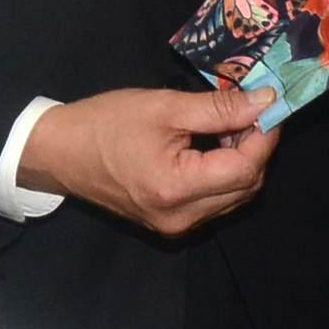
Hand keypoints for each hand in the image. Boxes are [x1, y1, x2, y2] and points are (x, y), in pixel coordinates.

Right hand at [24, 87, 273, 237]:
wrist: (60, 153)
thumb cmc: (105, 123)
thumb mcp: (163, 106)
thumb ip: (218, 108)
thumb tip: (266, 101)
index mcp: (176, 188)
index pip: (245, 169)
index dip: (264, 136)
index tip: (268, 105)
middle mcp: (182, 218)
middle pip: (246, 187)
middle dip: (255, 148)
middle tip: (247, 111)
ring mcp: (176, 226)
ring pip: (234, 197)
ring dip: (241, 162)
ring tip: (226, 126)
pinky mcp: (171, 225)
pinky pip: (214, 202)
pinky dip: (222, 174)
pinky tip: (210, 147)